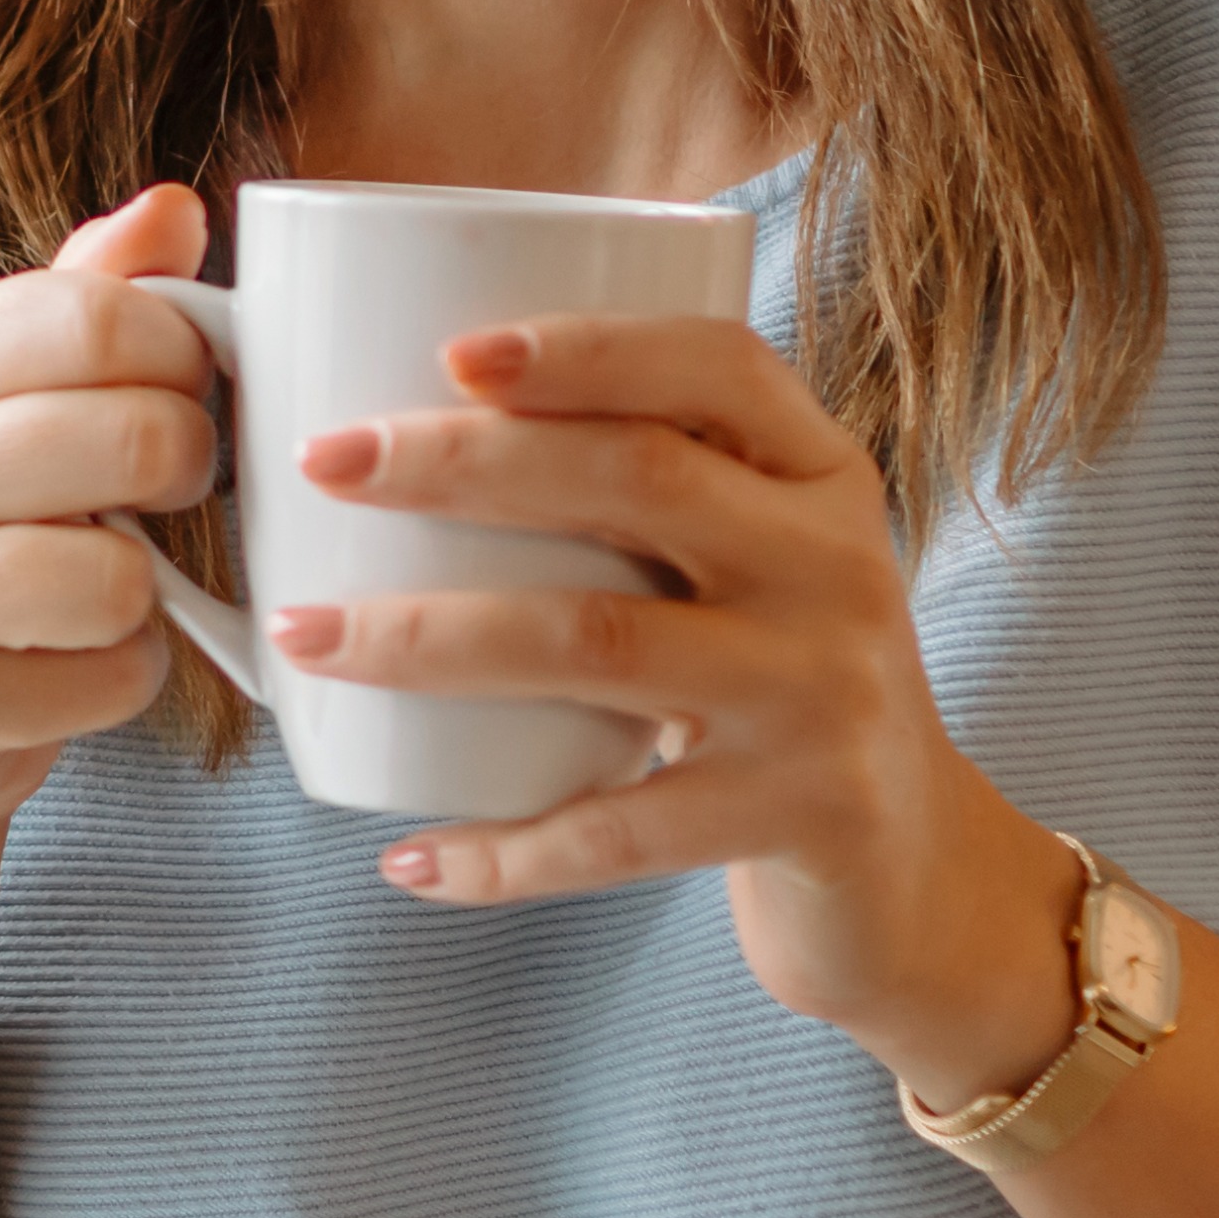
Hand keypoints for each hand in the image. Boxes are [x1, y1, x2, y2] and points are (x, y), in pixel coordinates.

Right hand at [0, 187, 232, 834]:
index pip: (100, 318)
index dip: (186, 355)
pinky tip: (72, 661)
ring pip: (120, 579)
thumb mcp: (15, 390)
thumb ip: (96, 294)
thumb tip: (176, 206)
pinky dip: (124, 677)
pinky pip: (106, 680)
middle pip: (134, 439)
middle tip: (169, 486)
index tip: (184, 386)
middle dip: (189, 466)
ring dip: (149, 593)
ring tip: (106, 583)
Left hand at [270, 310, 1079, 1097]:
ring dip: (430, 637)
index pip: (717, 366)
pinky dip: (505, 851)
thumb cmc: (771, 683)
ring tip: (304, 637)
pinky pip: (623, 831)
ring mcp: (824, 691)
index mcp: (820, 473)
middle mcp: (838, 565)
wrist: (914, 869)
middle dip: (462, 461)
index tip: (449, 348)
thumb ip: (638, 493)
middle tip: (322, 462)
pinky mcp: (805, 812)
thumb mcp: (749, 564)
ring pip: (600, 640)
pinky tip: (410, 857)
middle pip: (638, 479)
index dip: (586, 347)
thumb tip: (396, 431)